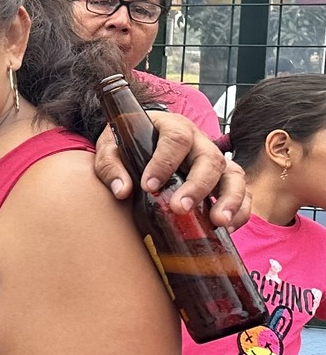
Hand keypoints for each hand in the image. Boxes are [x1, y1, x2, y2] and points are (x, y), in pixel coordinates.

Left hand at [94, 115, 249, 227]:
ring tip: (218, 222)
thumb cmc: (127, 144)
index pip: (176, 139)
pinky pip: (242, 192)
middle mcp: (199, 141)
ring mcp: (215, 160)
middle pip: (210, 158)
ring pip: (233, 174)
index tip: (149, 186)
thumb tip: (122, 190)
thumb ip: (111, 166)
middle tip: (179, 208)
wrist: (140, 141)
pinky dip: (240, 210)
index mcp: (172, 127)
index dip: (164, 162)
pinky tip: (227, 227)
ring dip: (229, 199)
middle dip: (197, 186)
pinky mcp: (224, 178)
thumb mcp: (111, 148)